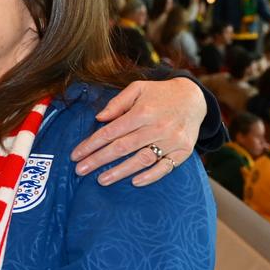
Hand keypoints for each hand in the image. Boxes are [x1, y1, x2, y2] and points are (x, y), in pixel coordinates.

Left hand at [71, 76, 205, 186]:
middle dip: (98, 160)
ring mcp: (172, 141)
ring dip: (120, 172)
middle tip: (80, 170)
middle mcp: (157, 127)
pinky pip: (165, 168)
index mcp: (143, 111)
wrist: (194, 98)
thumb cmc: (159, 93)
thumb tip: (98, 118)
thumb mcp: (137, 88)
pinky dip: (150, 176)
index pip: (111, 132)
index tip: (76, 154)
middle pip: (122, 147)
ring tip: (101, 180)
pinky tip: (134, 182)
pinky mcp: (183, 151)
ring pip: (141, 160)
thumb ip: (117, 103)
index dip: (91, 144)